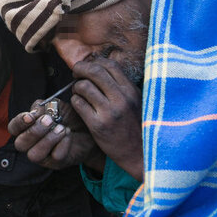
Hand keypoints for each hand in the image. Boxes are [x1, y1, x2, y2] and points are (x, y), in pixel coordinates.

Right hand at [8, 99, 99, 169]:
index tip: (30, 116)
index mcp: (27, 128)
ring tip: (61, 128)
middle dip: (34, 132)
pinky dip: (63, 143)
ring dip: (48, 140)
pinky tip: (68, 134)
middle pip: (20, 144)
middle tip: (49, 121)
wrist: (88, 128)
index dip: (19, 122)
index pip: (13, 128)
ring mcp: (43, 156)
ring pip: (34, 155)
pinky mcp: (56, 163)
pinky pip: (55, 157)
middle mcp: (31, 144)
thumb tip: (33, 113)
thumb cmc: (68, 116)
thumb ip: (42, 107)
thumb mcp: (54, 106)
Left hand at [71, 57, 143, 181]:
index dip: (94, 62)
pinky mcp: (98, 126)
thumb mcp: (135, 101)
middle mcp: (121, 98)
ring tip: (79, 93)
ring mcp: (109, 112)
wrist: (140, 154)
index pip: (109, 65)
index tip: (88, 67)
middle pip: (94, 71)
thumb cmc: (136, 126)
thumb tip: (99, 68)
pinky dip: (75, 101)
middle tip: (75, 73)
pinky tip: (80, 106)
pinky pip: (78, 104)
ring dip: (76, 87)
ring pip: (83, 87)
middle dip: (80, 69)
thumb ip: (121, 86)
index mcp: (131, 90)